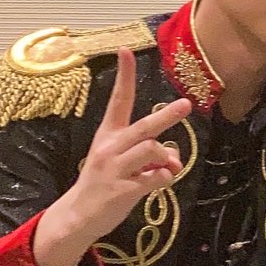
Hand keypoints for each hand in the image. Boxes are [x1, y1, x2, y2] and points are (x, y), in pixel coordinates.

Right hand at [33, 50, 191, 265]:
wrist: (79, 215)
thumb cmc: (106, 182)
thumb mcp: (126, 163)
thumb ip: (152, 156)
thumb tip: (174, 161)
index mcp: (109, 134)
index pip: (118, 99)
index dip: (124, 75)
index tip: (126, 50)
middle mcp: (111, 147)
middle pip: (144, 126)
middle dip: (167, 116)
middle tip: (186, 104)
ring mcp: (115, 168)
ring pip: (152, 150)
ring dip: (166, 159)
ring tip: (163, 169)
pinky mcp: (122, 189)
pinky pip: (155, 178)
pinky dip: (163, 179)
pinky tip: (156, 183)